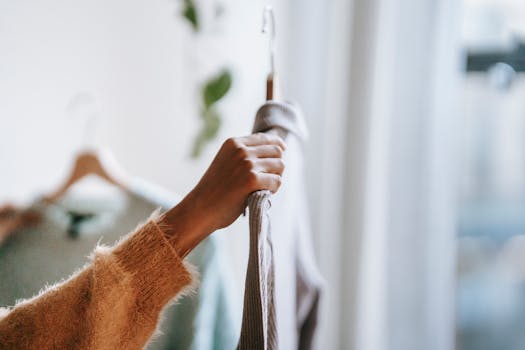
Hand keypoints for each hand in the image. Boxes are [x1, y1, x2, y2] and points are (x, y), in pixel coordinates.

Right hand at [158, 133, 285, 255]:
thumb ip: (244, 154)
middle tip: (268, 179)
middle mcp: (241, 150)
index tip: (282, 151)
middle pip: (276, 151)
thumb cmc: (215, 190)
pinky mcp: (252, 180)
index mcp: (233, 143)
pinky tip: (262, 194)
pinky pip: (277, 181)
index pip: (265, 138)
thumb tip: (276, 150)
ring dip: (276, 178)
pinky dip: (273, 190)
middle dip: (276, 165)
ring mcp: (246, 164)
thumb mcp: (227, 162)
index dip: (277, 145)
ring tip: (264, 188)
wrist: (200, 208)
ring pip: (280, 165)